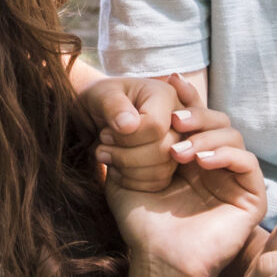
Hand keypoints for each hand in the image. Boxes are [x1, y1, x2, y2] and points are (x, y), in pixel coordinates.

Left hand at [87, 73, 181, 193]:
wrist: (98, 116)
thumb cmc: (100, 100)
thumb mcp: (99, 95)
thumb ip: (112, 105)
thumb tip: (129, 125)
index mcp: (165, 95)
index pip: (155, 125)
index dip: (127, 137)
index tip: (104, 134)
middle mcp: (179, 120)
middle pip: (163, 149)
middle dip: (126, 156)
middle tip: (102, 149)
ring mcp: (178, 143)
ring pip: (163, 169)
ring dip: (127, 170)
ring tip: (105, 157)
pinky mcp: (170, 163)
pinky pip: (159, 181)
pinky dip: (133, 181)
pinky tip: (115, 172)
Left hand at [108, 76, 267, 276]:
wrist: (160, 261)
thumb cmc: (143, 226)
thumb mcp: (125, 179)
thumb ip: (124, 148)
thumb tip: (114, 120)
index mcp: (191, 157)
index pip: (194, 118)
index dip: (186, 98)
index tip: (168, 81)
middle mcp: (216, 165)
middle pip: (218, 120)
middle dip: (196, 113)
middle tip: (174, 118)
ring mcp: (235, 180)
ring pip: (233, 135)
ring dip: (206, 136)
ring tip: (178, 152)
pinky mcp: (252, 197)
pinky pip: (248, 162)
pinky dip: (226, 154)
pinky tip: (201, 161)